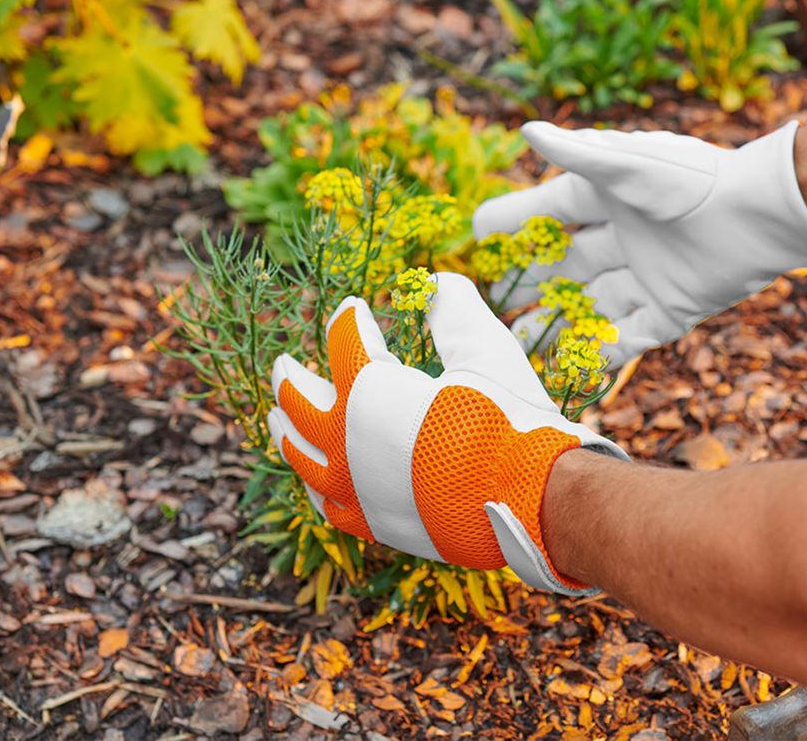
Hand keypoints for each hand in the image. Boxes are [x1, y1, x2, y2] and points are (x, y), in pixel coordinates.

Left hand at [266, 273, 627, 594]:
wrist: (529, 499)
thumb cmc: (506, 419)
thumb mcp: (486, 349)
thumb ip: (454, 309)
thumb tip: (436, 282)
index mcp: (367, 391)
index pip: (344, 343)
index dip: (349, 321)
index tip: (356, 310)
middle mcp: (345, 441)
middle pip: (300, 401)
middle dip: (291, 377)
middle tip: (283, 364)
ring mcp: (355, 487)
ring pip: (301, 457)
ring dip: (285, 431)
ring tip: (276, 418)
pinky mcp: (375, 523)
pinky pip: (328, 505)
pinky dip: (316, 486)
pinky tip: (317, 481)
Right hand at [473, 121, 806, 365]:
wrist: (762, 215)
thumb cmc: (692, 178)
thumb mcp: (628, 166)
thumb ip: (577, 154)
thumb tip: (527, 131)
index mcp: (608, 197)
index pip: (548, 212)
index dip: (513, 224)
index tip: (476, 238)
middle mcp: (624, 237)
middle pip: (564, 266)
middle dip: (528, 284)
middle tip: (491, 303)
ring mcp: (646, 276)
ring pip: (589, 307)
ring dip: (555, 325)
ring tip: (516, 345)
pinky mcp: (672, 310)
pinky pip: (630, 337)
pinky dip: (603, 354)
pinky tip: (571, 370)